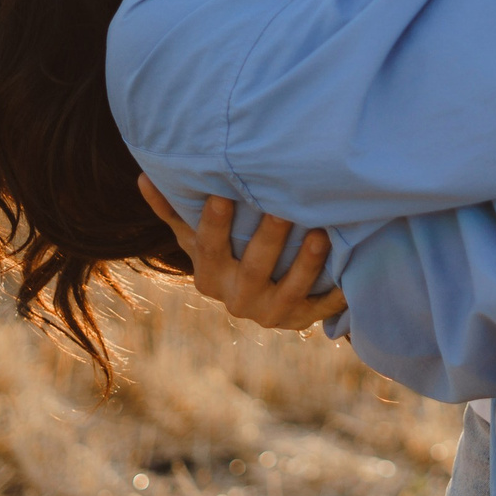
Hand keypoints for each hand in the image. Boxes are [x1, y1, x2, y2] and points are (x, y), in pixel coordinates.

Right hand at [138, 176, 347, 333]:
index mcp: (208, 276)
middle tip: (285, 207)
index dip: (215, 222)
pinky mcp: (300, 319)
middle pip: (254, 266)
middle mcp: (237, 299)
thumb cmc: (225, 254)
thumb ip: (174, 210)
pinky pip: (321, 309)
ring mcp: (270, 312)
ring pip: (290, 289)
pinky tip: (351, 277)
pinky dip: (336, 296)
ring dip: (306, 264)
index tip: (223, 192)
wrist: (257, 301)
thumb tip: (144, 176)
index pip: (208, 247)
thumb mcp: (196, 238)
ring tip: (321, 234)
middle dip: (270, 238)